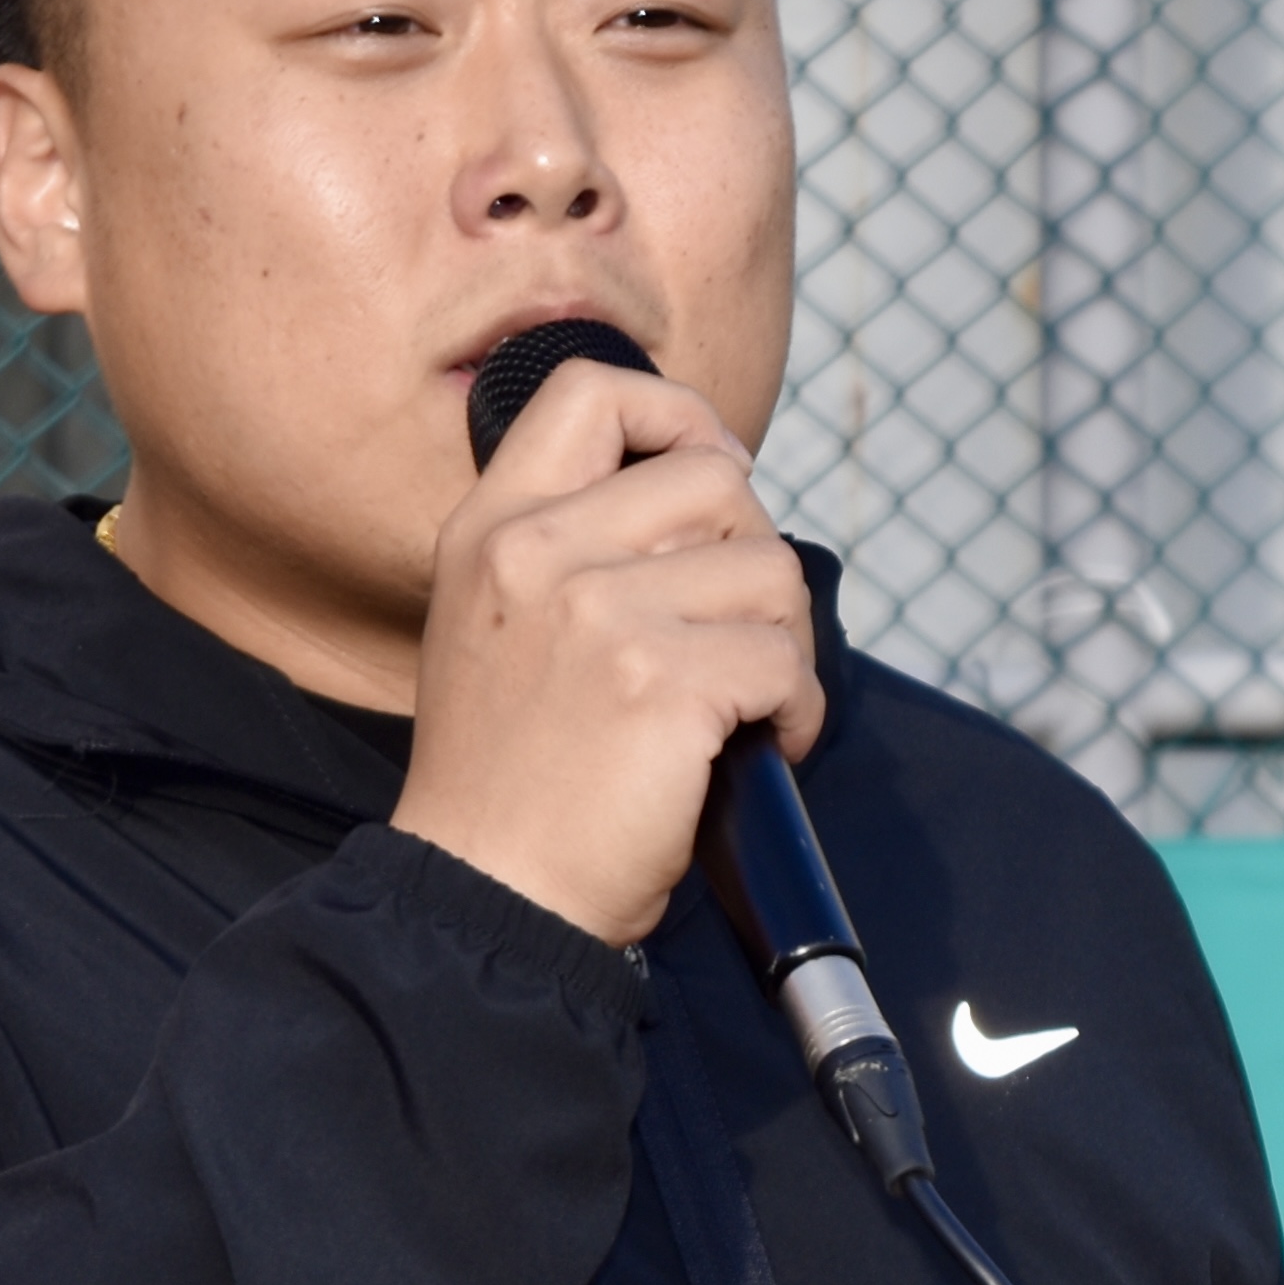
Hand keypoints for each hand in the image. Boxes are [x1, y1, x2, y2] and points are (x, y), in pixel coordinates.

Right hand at [389, 354, 823, 943]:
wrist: (488, 894)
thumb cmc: (513, 781)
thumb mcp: (498, 626)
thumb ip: (574, 548)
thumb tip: (712, 495)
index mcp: (491, 528)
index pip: (591, 390)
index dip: (679, 417)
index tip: (713, 481)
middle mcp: (538, 553)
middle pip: (716, 480)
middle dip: (755, 557)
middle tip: (740, 638)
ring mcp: (599, 614)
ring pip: (771, 570)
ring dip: (784, 644)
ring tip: (746, 707)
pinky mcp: (661, 683)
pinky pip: (785, 661)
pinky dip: (796, 712)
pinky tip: (756, 750)